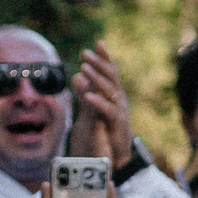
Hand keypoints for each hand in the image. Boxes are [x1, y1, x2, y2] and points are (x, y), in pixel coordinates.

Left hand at [69, 42, 134, 165]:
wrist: (119, 155)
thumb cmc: (108, 130)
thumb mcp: (94, 108)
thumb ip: (86, 92)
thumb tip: (77, 76)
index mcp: (114, 93)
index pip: (111, 71)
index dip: (105, 57)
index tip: (99, 42)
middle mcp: (119, 99)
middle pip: (111, 76)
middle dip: (99, 63)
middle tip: (85, 53)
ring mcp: (120, 110)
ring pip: (109, 90)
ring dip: (96, 78)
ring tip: (83, 68)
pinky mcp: (117, 123)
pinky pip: (107, 109)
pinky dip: (97, 101)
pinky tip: (87, 95)